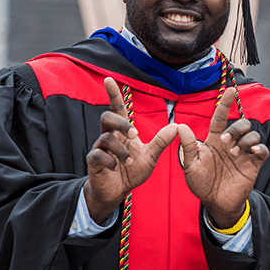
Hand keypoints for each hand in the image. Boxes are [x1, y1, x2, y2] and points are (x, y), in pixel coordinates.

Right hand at [84, 78, 177, 222]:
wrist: (118, 190)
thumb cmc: (132, 170)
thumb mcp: (150, 156)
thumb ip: (161, 141)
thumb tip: (176, 126)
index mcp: (122, 131)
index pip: (117, 108)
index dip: (113, 94)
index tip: (110, 79)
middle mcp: (109, 136)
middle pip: (107, 117)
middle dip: (121, 123)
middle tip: (135, 135)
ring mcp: (99, 148)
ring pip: (106, 139)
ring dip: (122, 151)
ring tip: (130, 162)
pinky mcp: (93, 161)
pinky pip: (97, 155)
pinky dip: (110, 160)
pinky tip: (117, 167)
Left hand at [178, 87, 268, 228]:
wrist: (215, 202)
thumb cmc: (201, 183)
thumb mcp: (190, 165)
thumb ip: (187, 146)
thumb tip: (180, 126)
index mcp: (215, 140)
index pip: (221, 117)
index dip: (225, 103)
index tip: (230, 90)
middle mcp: (231, 143)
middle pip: (242, 124)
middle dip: (236, 128)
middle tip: (226, 141)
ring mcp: (243, 154)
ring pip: (254, 135)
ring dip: (246, 139)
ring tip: (235, 153)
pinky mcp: (253, 164)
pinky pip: (263, 150)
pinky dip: (260, 148)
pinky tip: (253, 152)